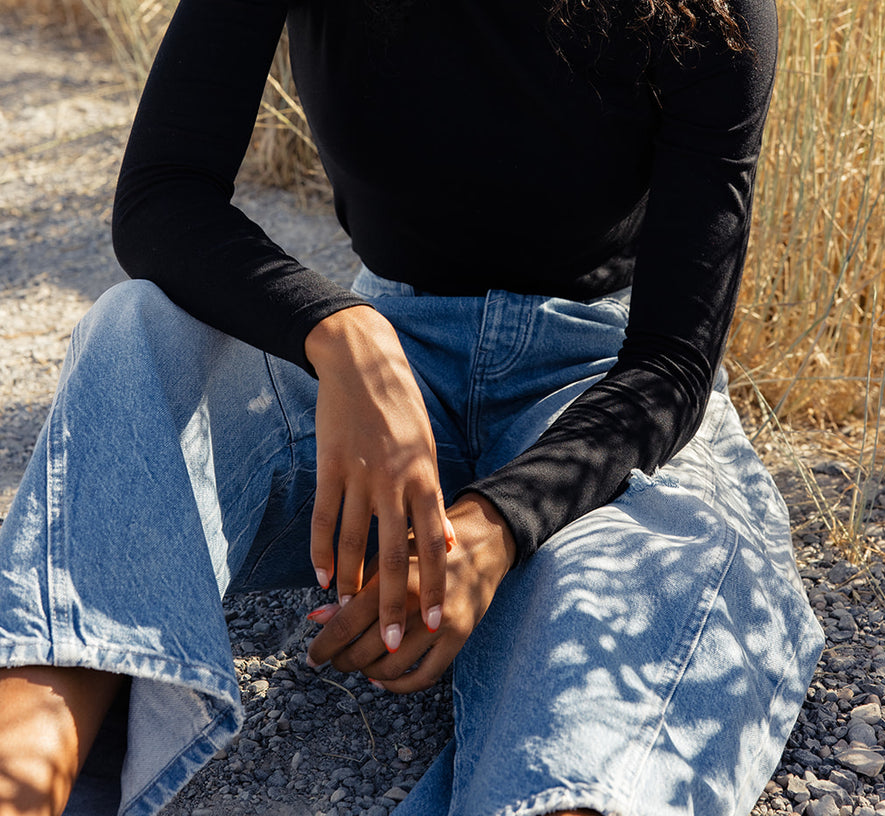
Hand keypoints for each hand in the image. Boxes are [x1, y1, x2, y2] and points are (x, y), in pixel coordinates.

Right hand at [304, 304, 453, 654]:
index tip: (434, 621)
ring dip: (351, 583)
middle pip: (394, 554)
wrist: (363, 362)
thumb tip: (444, 541)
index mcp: (423, 475)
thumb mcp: (426, 448)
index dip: (433, 585)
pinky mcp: (330, 466)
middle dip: (394, 602)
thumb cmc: (400, 406)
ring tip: (349, 614)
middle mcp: (394, 481)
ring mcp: (359, 474)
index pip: (432, 545)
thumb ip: (432, 497)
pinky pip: (325, 518)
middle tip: (393, 641)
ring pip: (353, 542)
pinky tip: (322, 578)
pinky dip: (321, 552)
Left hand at [305, 492, 515, 692]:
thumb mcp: (388, 557)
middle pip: (365, 650)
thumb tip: (317, 619)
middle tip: (334, 659)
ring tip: (359, 665)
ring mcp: (439, 623)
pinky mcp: (459, 637)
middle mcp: (415, 603)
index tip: (311, 657)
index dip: (323, 645)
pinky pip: (423, 677)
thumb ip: (355, 587)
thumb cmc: (425, 546)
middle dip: (342, 661)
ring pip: (390, 669)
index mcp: (392, 577)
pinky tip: (384, 678)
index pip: (346, 623)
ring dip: (367, 673)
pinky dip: (399, 685)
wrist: (480, 540)